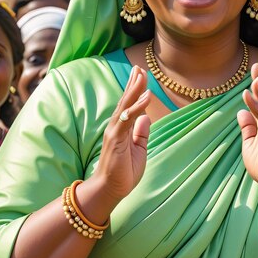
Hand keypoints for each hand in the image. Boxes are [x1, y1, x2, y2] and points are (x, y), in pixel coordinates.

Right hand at [93, 65, 150, 199]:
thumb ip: (141, 133)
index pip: (129, 105)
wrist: (110, 190)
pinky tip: (145, 96)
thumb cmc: (123, 172)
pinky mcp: (115, 139)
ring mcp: (114, 131)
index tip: (141, 74)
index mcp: (122, 128)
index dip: (135, 90)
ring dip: (134, 90)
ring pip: (125, 106)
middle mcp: (116, 126)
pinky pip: (127, 119)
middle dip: (134, 83)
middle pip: (126, 100)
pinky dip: (137, 107)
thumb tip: (146, 117)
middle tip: (140, 67)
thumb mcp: (139, 149)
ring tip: (142, 75)